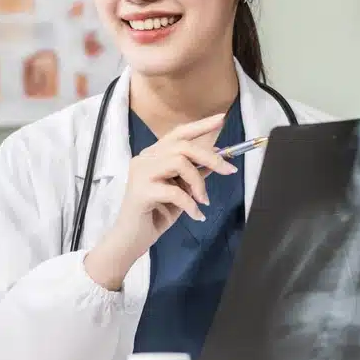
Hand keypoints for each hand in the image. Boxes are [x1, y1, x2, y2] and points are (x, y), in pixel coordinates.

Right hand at [84, 112, 236, 289]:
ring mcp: (140, 173)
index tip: (221, 119)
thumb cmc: (154, 214)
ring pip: (179, 163)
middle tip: (229, 171)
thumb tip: (215, 159)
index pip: (178, 133)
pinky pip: (175, 191)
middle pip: (182, 146)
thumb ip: (193, 174)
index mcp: (153, 156)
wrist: (130, 240)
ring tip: (203, 201)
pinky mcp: (141, 191)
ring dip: (198, 183)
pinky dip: (191, 204)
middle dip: (210, 157)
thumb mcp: (181, 191)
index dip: (200, 126)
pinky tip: (196, 215)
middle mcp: (144, 159)